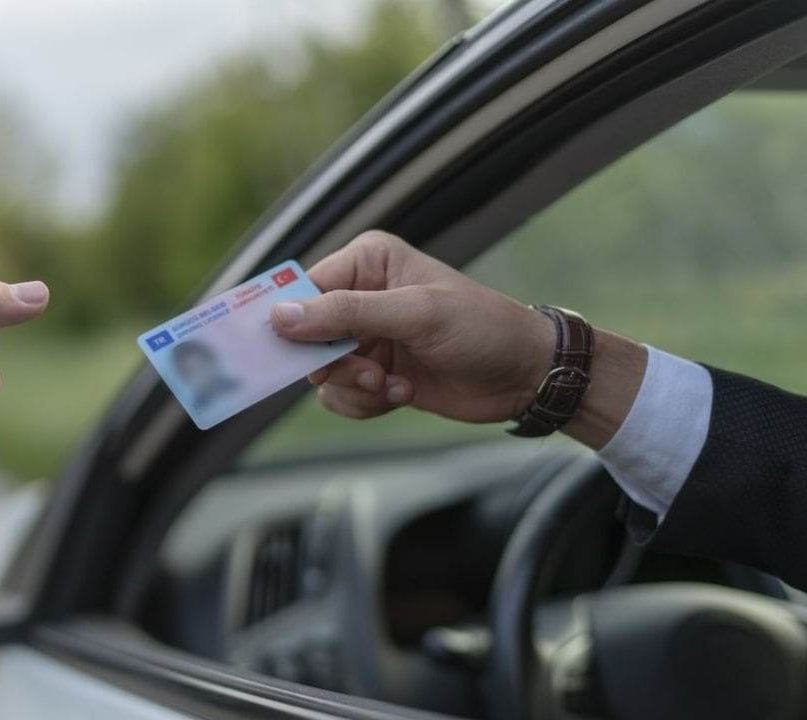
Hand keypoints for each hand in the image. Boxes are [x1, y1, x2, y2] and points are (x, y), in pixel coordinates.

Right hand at [269, 231, 553, 422]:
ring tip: (393, 385)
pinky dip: (366, 403)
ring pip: (321, 373)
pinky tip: (404, 393)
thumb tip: (281, 316)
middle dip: (334, 363)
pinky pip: (340, 395)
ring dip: (355, 387)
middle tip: (369, 373)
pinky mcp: (374, 373)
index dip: (291, 322)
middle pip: (305, 337)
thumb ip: (346, 313)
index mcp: (367, 262)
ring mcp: (367, 337)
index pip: (303, 289)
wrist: (524, 375)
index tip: (285, 352)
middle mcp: (361, 296)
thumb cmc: (482, 328)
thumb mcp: (415, 314)